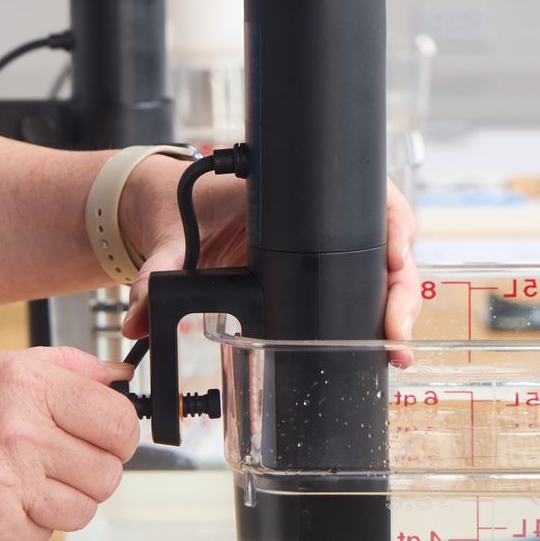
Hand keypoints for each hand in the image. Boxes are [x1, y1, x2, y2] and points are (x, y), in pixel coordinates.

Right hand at [0, 346, 139, 540]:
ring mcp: (6, 485)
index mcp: (26, 384)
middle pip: (110, 471)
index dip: (117, 430)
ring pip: (84, 509)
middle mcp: (21, 433)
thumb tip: (117, 379)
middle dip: (94, 467)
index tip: (104, 433)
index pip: (119, 421)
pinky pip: (44, 534)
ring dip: (64, 498)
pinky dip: (29, 521)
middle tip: (63, 458)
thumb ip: (63, 368)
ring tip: (27, 477)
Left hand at [119, 157, 420, 342]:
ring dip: (396, 307)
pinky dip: (377, 315)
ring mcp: (325, 243)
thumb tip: (138, 315)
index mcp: (293, 191)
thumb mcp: (171, 237)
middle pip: (386, 240)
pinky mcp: (320, 270)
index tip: (395, 258)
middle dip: (401, 285)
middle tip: (396, 328)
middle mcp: (320, 214)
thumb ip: (156, 272)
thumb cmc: (181, 209)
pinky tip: (385, 349)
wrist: (170, 211)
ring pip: (382, 269)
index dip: (392, 226)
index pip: (364, 196)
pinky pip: (361, 287)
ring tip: (395, 350)